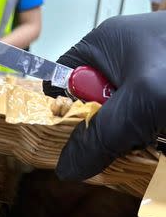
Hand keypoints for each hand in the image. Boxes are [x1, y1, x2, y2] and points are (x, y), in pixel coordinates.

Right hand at [43, 12, 165, 180]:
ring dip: (125, 142)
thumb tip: (65, 170)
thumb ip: (98, 138)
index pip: (62, 77)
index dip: (59, 109)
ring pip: (118, 121)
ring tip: (143, 148)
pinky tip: (155, 146)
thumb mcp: (139, 103)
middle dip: (98, 133)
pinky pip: (140, 127)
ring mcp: (145, 81)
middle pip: (91, 105)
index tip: (70, 140)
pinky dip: (145, 143)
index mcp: (104, 46)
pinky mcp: (159, 100)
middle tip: (113, 150)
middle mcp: (122, 61)